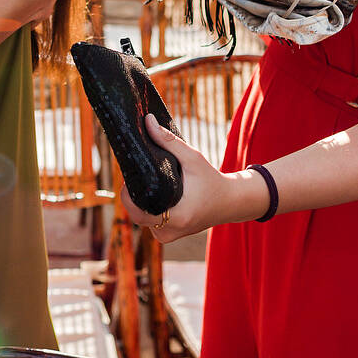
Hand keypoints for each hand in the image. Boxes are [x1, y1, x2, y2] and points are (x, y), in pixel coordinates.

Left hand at [119, 115, 257, 242]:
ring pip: (141, 218)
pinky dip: (147, 208)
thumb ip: (169, 141)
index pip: (138, 213)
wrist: (230, 202)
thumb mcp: (193, 158)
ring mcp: (168, 235)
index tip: (129, 176)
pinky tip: (150, 192)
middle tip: (134, 174)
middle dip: (132, 195)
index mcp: (178, 216)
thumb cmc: (212, 179)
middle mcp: (171, 231)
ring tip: (142, 180)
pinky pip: (149, 222)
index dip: (128, 196)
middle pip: (136, 214)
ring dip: (139, 201)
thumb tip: (148, 121)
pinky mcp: (168, 235)